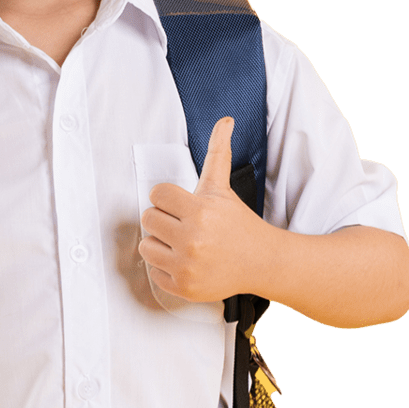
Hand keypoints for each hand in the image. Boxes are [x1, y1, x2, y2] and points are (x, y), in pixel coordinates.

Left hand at [139, 117, 271, 302]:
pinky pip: (154, 272)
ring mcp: (187, 265)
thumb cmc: (239, 224)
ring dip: (161, 244)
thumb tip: (225, 120)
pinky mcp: (183, 287)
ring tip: (183, 244)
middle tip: (183, 225)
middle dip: (164, 220)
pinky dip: (167, 269)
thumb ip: (218, 152)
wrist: (262, 262)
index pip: (156, 195)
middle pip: (148, 219)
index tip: (181, 206)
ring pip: (146, 246)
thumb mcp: (223, 188)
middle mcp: (192, 239)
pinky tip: (187, 263)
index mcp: (200, 211)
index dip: (167, 199)